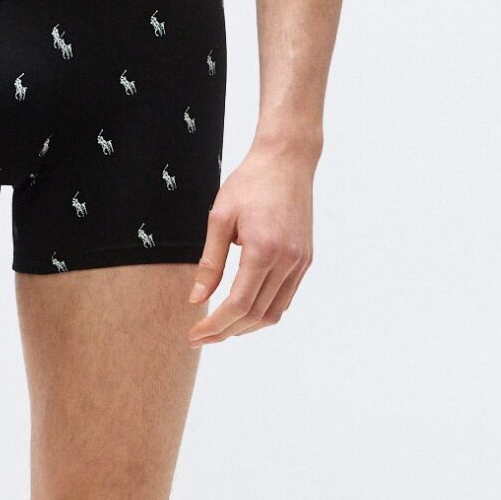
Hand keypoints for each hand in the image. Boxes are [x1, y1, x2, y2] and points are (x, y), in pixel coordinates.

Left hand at [186, 142, 314, 343]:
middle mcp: (287, 261)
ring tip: (220, 329)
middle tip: (201, 338)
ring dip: (246, 327)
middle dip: (226, 332)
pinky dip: (264, 311)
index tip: (195, 335)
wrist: (287, 160)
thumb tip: (196, 299)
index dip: (215, 326)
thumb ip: (210, 262)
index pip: (239, 305)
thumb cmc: (250, 182)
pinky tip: (244, 310)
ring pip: (275, 312)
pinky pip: (286, 297)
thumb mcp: (220, 218)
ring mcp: (300, 262)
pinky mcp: (305, 259)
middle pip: (256, 315)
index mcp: (264, 249)